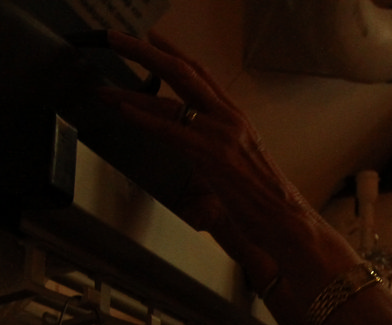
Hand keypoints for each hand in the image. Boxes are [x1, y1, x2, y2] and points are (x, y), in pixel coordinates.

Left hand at [99, 31, 322, 291]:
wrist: (287, 220)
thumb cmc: (263, 201)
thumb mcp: (237, 167)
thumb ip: (211, 153)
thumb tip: (190, 153)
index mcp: (236, 118)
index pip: (201, 74)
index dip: (173, 52)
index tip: (150, 38)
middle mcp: (229, 118)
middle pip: (182, 72)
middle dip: (144, 52)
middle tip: (116, 39)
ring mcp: (221, 135)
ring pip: (170, 101)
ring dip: (131, 91)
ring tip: (104, 86)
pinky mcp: (213, 156)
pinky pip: (171, 131)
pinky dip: (144, 118)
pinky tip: (123, 110)